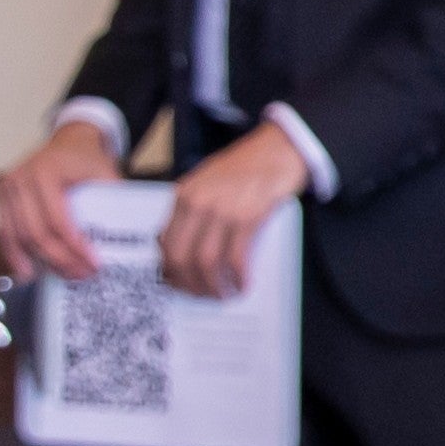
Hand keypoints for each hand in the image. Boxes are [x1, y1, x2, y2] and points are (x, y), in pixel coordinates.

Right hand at [0, 117, 124, 282]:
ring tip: (60, 276)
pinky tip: (28, 271)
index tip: (92, 264)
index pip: (58, 220)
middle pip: (35, 232)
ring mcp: (7, 186)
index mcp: (47, 172)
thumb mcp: (107, 173)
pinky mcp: (1, 195)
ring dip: (36, 261)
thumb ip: (113, 201)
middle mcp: (21, 178)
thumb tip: (125, 240)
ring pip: (16, 235)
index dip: (74, 247)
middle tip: (80, 274)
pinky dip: (15, 253)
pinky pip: (5, 230)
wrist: (69, 141)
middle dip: (58, 259)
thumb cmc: (88, 159)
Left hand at [160, 121, 310, 296]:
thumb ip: (192, 210)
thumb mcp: (207, 183)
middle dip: (191, 284)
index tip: (180, 284)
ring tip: (224, 295)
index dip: (171, 271)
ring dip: (214, 286)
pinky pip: (236, 257)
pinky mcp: (249, 216)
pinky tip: (243, 285)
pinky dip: (238, 277)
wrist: (279, 149)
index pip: (165, 243)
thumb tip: (181, 246)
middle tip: (202, 296)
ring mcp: (223, 210)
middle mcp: (198, 203)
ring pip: (206, 261)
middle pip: (182, 257)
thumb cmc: (246, 167)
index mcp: (184, 195)